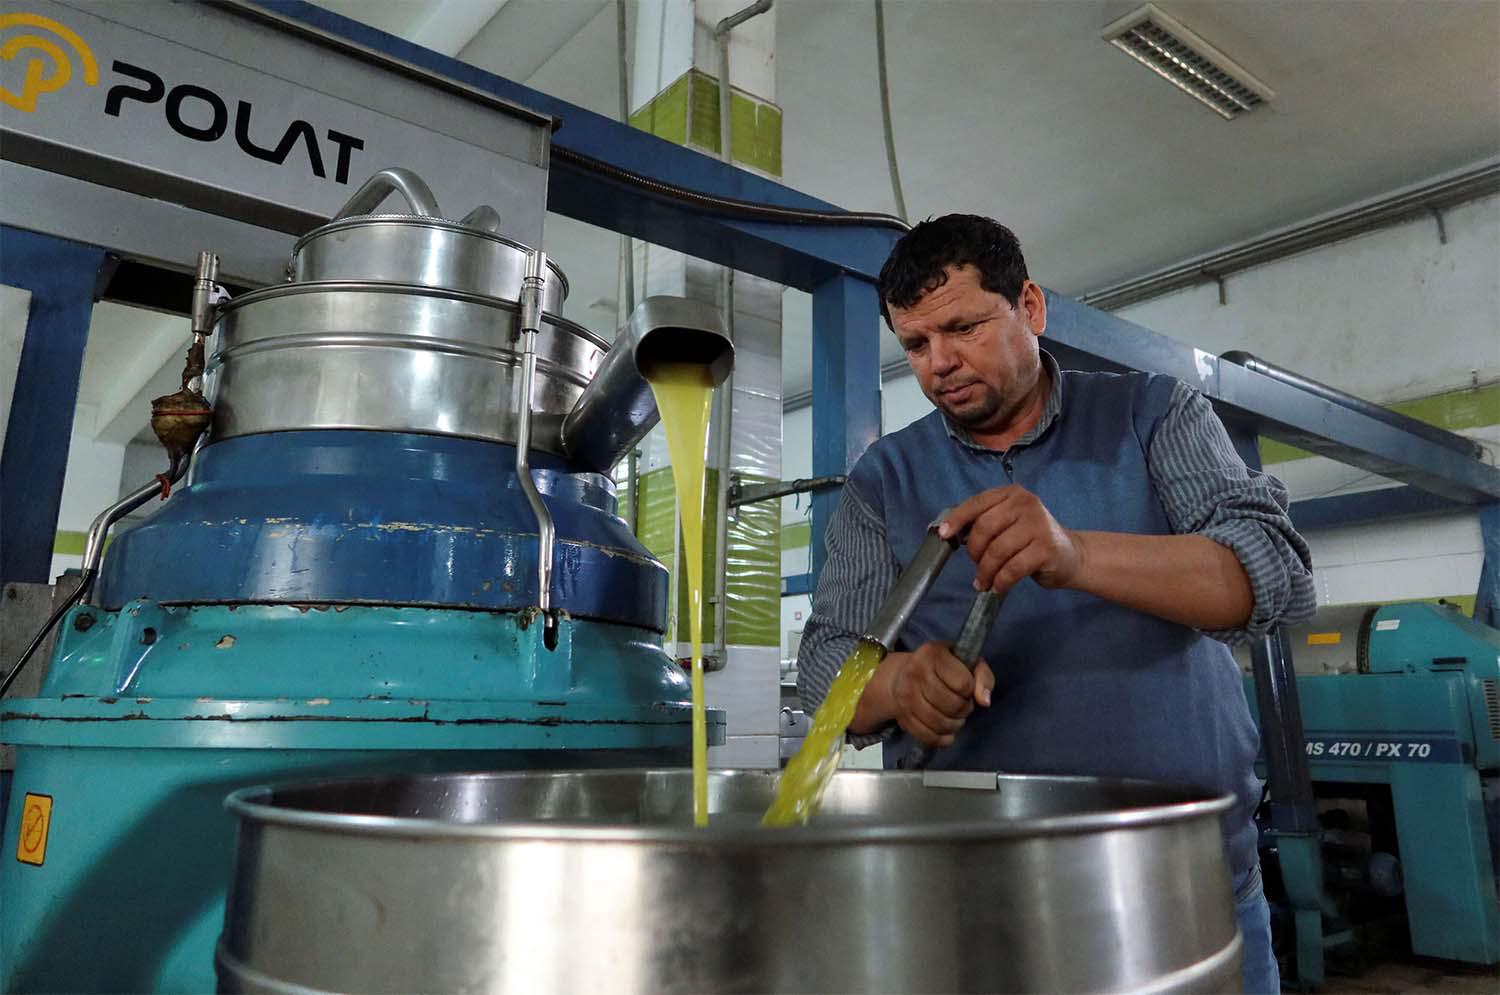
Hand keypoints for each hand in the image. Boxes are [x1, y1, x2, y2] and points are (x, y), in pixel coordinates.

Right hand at [888, 641, 995, 748]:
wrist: (905, 674)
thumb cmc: (943, 668)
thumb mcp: (967, 662)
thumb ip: (983, 677)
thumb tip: (985, 702)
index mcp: (933, 653)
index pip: (963, 684)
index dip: (970, 691)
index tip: (966, 688)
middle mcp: (915, 672)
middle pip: (953, 705)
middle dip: (964, 709)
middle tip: (962, 704)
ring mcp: (906, 696)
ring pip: (941, 723)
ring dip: (955, 725)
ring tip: (955, 717)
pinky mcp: (902, 716)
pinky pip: (928, 737)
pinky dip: (943, 739)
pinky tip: (946, 732)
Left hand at [939, 485, 1083, 593]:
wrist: (1071, 555)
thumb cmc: (1031, 539)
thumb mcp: (1009, 523)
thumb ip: (985, 522)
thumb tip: (950, 533)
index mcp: (1012, 494)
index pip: (978, 502)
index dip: (958, 519)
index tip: (944, 535)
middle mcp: (1026, 504)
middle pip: (985, 527)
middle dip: (974, 551)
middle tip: (976, 567)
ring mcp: (1038, 525)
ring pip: (997, 550)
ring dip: (986, 571)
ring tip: (984, 582)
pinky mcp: (1046, 548)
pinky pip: (1013, 568)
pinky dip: (1001, 581)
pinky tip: (998, 587)